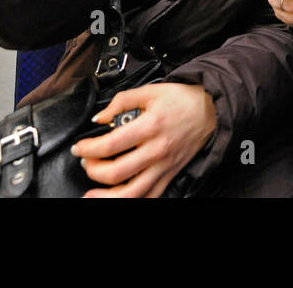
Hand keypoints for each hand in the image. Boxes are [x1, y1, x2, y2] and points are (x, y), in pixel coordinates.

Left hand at [72, 83, 215, 197]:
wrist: (212, 110)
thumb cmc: (183, 100)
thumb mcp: (151, 91)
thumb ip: (122, 101)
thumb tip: (100, 117)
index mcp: (150, 127)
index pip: (110, 145)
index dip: (88, 149)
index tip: (80, 147)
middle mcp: (157, 150)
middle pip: (116, 172)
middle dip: (93, 170)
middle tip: (86, 163)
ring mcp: (164, 166)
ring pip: (133, 193)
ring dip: (107, 198)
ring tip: (92, 196)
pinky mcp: (170, 175)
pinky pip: (151, 196)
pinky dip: (134, 200)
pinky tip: (120, 197)